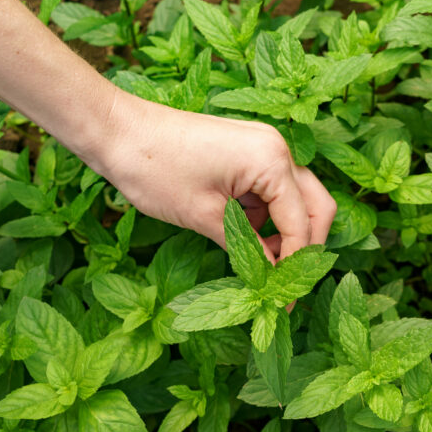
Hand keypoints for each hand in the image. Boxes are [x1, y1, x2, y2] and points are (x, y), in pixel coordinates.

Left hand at [89, 90, 335, 260]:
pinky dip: (265, 221)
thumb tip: (270, 281)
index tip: (283, 300)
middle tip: (285, 283)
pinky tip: (246, 242)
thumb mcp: (206, 217)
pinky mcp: (247, 154)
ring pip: (295, 201)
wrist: (116, 131)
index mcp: (271, 161)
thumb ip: (248, 249)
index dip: (296, 266)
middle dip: (305, 248)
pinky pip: (271, 193)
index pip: (301, 224)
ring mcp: (263, 149)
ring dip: (285, 235)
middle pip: (315, 207)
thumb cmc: (154, 169)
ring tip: (261, 267)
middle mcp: (277, 150)